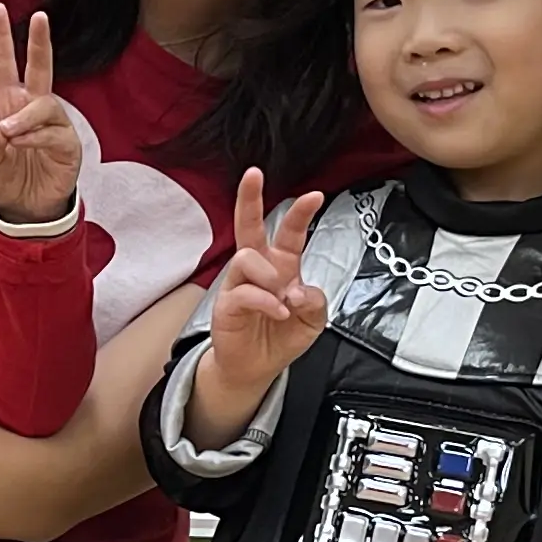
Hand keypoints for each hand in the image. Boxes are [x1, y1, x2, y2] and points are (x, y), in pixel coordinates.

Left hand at [0, 6, 85, 228]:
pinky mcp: (67, 144)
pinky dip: (34, 137)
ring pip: (45, 104)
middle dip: (39, 43)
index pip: (4, 65)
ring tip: (8, 134)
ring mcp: (53, 124)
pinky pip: (54, 132)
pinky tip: (21, 145)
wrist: (24, 208)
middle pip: (39, 68)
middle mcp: (32, 108)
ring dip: (25, 117)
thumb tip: (0, 129)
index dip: (1, 39)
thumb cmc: (6, 177)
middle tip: (40, 17)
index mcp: (7, 104)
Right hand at [186, 170, 329, 443]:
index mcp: (282, 265)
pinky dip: (266, 302)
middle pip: (249, 226)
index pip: (290, 232)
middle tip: (253, 174)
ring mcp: (239, 284)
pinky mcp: (227, 303)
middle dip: (249, 198)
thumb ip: (314, 301)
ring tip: (281, 301)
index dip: (302, 213)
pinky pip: (245, 291)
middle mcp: (258, 268)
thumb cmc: (282, 336)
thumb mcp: (312, 320)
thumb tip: (296, 290)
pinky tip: (277, 312)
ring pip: (248, 258)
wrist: (256, 367)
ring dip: (270, 278)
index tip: (315, 194)